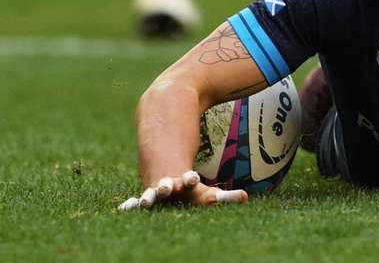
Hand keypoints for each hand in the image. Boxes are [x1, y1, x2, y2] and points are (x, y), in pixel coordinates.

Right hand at [117, 170, 247, 210]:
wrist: (165, 177)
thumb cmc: (190, 190)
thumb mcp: (207, 194)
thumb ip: (226, 198)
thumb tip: (246, 198)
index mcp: (185, 183)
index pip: (190, 181)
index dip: (190, 179)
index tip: (192, 176)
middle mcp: (170, 187)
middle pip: (168, 186)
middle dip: (167, 187)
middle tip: (166, 186)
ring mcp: (155, 193)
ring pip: (150, 194)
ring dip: (148, 197)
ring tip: (145, 200)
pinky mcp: (144, 199)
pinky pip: (135, 202)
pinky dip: (130, 206)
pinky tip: (124, 209)